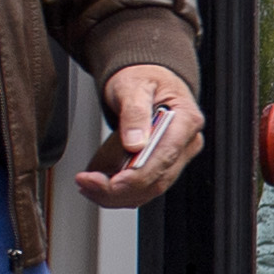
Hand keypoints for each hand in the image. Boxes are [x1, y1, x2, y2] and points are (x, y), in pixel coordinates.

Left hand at [81, 63, 203, 207]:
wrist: (146, 78)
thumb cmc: (144, 78)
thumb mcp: (134, 86)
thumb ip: (135, 112)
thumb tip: (135, 143)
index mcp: (186, 120)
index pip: (164, 159)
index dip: (136, 177)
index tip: (110, 183)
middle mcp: (186, 143)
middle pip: (156, 181)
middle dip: (119, 190)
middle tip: (87, 183)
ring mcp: (176, 157)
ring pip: (149, 190)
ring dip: (116, 195)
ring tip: (88, 185)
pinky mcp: (163, 166)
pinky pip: (144, 188)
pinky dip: (120, 192)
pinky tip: (99, 186)